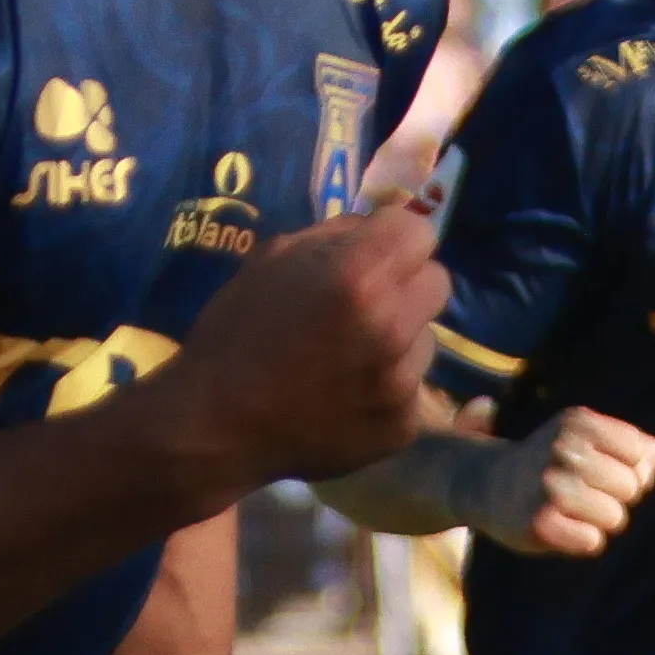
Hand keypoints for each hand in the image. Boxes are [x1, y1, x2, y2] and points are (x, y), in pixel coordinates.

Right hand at [166, 203, 450, 487]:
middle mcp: (392, 328)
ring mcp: (402, 383)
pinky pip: (412, 388)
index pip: (419, 232)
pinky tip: (346, 394)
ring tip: (348, 356)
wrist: (216, 424)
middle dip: (405, 285)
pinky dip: (386, 387)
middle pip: (437, 282)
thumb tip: (380, 229)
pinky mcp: (403, 425)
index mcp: (360, 277)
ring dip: (399, 339)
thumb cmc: (237, 331)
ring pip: (426, 338)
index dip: (392, 239)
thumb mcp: (273, 258)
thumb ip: (336, 235)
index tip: (373, 255)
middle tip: (365, 303)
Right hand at [485, 406, 654, 559]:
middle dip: (616, 497)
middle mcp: (563, 450)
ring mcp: (549, 486)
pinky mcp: (539, 522)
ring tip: (571, 510)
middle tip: (583, 493)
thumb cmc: (553, 462)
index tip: (604, 469)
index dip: (632, 469)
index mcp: (579, 423)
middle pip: (632, 487)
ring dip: (599, 521)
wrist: (489, 484)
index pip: (641, 454)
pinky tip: (560, 527)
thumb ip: (632, 445)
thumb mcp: (586, 438)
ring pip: (615, 517)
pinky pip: (592, 541)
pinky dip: (582, 540)